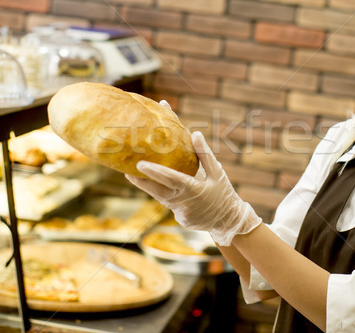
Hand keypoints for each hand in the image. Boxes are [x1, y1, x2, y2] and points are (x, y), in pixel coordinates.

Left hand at [125, 131, 261, 245]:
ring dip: (148, 186)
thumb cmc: (223, 193)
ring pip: (160, 197)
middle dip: (140, 181)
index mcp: (193, 189)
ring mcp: (180, 212)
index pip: (170, 179)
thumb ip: (204, 154)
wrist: (228, 220)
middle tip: (126, 170)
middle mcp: (183, 202)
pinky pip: (169, 204)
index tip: (139, 165)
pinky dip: (165, 195)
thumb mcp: (217, 173)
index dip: (154, 172)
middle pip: (156, 191)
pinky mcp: (180, 218)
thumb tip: (195, 133)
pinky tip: (160, 187)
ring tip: (134, 174)